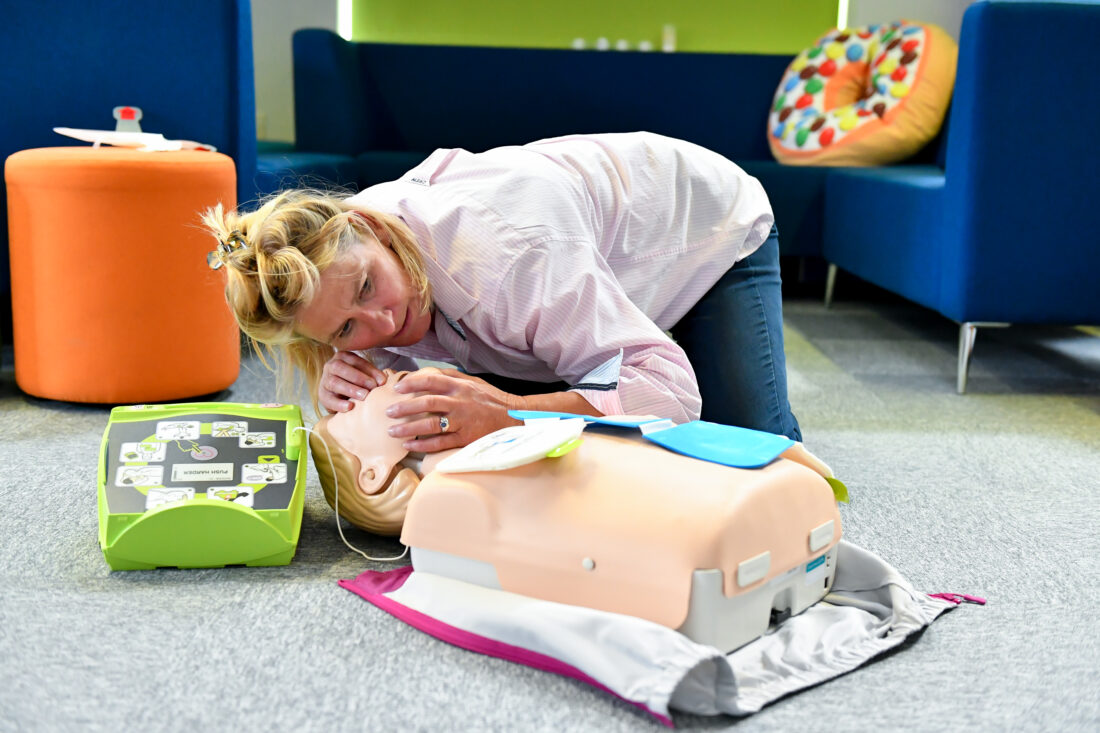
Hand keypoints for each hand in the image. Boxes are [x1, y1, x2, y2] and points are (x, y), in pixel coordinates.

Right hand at [318, 351, 387, 412]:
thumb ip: (373, 376)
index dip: (369, 370)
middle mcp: (331, 365)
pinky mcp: (322, 395)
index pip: (356, 361)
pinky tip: (350, 407)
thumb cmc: (356, 382)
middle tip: (372, 387)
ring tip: (364, 396)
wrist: (339, 395)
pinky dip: (339, 404)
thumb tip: (383, 382)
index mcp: (343, 357)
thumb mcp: (364, 375)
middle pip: (341, 368)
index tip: (382, 381)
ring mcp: (325, 380)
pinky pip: (328, 399)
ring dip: (350, 389)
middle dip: (358, 378)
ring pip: (335, 382)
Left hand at [384, 368, 523, 451]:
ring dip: (409, 428)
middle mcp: (460, 402)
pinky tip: (409, 445)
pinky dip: (423, 445)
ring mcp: (462, 422)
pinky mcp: (465, 438)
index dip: (412, 383)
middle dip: (404, 408)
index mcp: (460, 386)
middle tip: (388, 412)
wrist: (513, 418)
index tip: (397, 389)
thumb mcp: (473, 381)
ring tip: (392, 431)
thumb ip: (451, 376)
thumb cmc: (490, 399)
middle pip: (427, 403)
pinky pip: (440, 443)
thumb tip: (427, 372)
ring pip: (431, 425)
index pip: (431, 380)